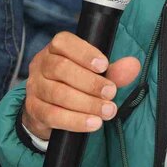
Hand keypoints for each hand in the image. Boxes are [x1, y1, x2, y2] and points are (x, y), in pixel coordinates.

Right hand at [21, 32, 140, 138]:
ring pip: (58, 93)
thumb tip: (133, 65)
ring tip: (108, 111)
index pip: (64, 42)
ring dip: (86, 104)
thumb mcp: (96, 74)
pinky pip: (52, 115)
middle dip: (90, 82)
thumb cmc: (76, 83)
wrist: (50, 109)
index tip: (104, 65)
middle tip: (111, 93)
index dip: (84, 53)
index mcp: (56, 49)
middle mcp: (41, 64)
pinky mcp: (33, 109)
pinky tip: (93, 123)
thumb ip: (114, 70)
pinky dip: (75, 121)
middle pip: (61, 69)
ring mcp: (34, 87)